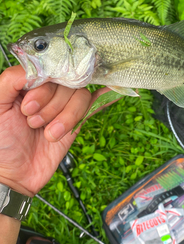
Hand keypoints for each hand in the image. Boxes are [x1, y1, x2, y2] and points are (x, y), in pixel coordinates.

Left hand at [0, 66, 115, 196]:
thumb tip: (38, 67)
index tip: (28, 106)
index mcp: (28, 83)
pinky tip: (112, 91)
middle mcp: (47, 90)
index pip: (48, 68)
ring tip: (48, 133)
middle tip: (32, 122)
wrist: (12, 177)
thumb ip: (11, 80)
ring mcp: (63, 106)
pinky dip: (104, 97)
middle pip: (66, 81)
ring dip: (65, 117)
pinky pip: (94, 105)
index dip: (43, 86)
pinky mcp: (76, 122)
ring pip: (80, 96)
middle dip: (50, 105)